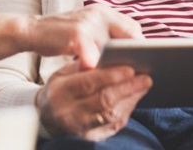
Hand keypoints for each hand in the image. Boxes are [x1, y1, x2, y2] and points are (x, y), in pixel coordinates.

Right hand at [27, 4, 142, 69]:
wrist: (33, 30)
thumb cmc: (62, 35)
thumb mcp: (87, 30)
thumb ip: (105, 37)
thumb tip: (130, 56)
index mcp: (104, 12)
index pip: (133, 27)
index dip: (140, 45)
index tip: (146, 61)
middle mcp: (99, 13)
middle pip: (129, 35)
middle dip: (135, 54)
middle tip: (141, 71)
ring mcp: (88, 22)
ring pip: (113, 47)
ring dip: (119, 63)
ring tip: (126, 78)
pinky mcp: (76, 34)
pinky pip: (92, 53)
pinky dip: (97, 65)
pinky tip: (99, 77)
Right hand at [36, 61, 151, 140]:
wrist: (46, 118)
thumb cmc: (60, 89)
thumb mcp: (63, 73)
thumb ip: (84, 66)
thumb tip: (110, 56)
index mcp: (60, 93)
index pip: (88, 84)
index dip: (110, 76)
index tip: (129, 68)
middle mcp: (69, 114)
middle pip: (103, 101)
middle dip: (127, 88)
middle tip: (146, 77)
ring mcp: (81, 129)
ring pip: (111, 114)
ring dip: (131, 98)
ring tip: (145, 84)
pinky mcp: (92, 137)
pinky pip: (114, 125)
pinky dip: (127, 109)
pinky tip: (136, 96)